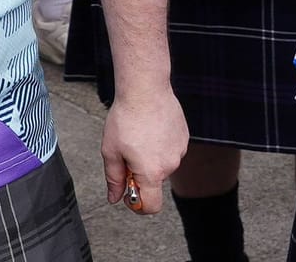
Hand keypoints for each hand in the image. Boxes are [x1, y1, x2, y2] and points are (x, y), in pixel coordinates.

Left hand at [102, 85, 187, 211]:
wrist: (145, 89)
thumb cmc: (126, 118)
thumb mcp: (111, 151)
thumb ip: (114, 179)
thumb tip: (115, 197)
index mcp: (151, 172)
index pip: (151, 206)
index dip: (138, 205)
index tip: (128, 192)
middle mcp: (170, 165)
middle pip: (155, 182)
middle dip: (141, 174)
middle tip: (127, 153)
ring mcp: (180, 150)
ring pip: (163, 165)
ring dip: (151, 158)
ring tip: (140, 136)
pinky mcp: (184, 137)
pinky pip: (171, 150)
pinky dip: (161, 146)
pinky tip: (151, 129)